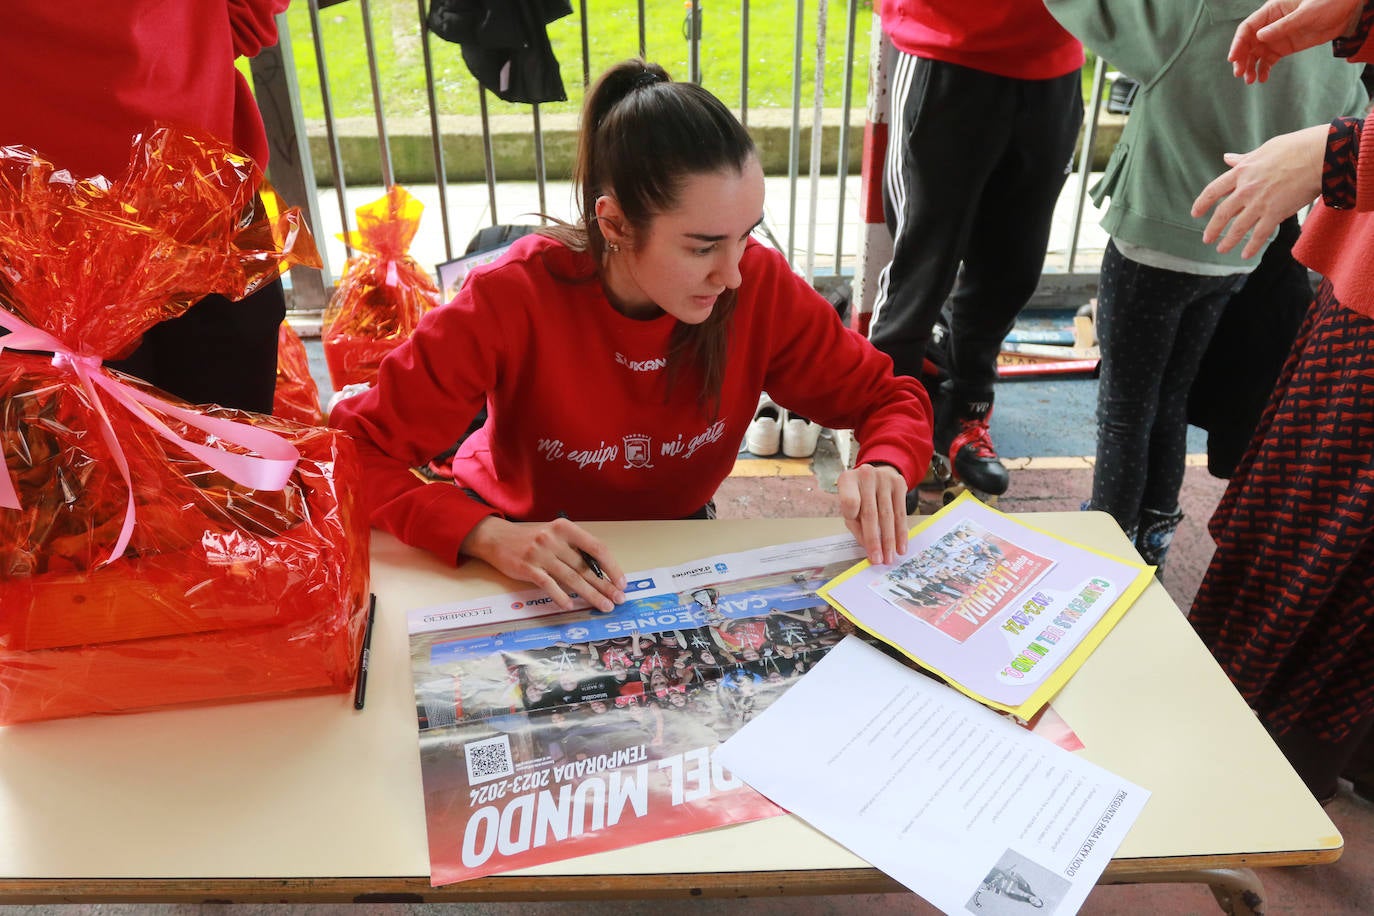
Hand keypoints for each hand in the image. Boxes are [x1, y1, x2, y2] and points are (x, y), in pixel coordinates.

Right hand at [460, 515, 626, 612]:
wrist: (495, 537)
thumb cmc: (530, 537)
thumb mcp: (554, 534)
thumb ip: (573, 548)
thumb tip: (599, 572)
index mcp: (566, 528)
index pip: (596, 548)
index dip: (611, 566)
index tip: (621, 581)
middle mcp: (554, 539)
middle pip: (585, 567)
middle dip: (605, 586)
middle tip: (619, 600)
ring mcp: (540, 553)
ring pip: (571, 578)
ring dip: (590, 595)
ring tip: (603, 606)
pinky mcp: (527, 567)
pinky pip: (548, 584)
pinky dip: (560, 596)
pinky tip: (571, 606)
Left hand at [837, 462, 908, 565]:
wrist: (876, 476)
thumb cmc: (859, 495)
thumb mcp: (849, 506)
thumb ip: (855, 525)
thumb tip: (868, 546)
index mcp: (847, 480)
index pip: (850, 503)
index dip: (854, 520)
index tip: (860, 538)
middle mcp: (865, 475)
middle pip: (870, 513)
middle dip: (874, 540)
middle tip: (877, 559)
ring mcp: (884, 477)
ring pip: (888, 514)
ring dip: (889, 539)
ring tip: (889, 557)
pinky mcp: (899, 483)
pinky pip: (901, 512)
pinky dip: (901, 532)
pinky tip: (901, 546)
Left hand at [1191, 124, 1326, 258]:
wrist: (1318, 155)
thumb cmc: (1295, 147)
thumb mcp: (1264, 149)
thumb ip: (1244, 158)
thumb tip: (1227, 158)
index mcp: (1241, 171)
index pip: (1213, 190)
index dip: (1202, 203)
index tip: (1195, 213)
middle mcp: (1246, 189)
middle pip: (1222, 213)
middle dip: (1213, 228)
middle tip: (1206, 239)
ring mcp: (1259, 202)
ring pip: (1238, 227)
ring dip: (1228, 241)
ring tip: (1221, 249)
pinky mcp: (1275, 213)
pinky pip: (1260, 234)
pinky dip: (1251, 246)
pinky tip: (1245, 255)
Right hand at [1229, 0, 1363, 82]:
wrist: (1346, 11)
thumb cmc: (1327, 3)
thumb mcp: (1306, 14)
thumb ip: (1283, 26)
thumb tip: (1260, 37)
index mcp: (1272, 10)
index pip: (1247, 28)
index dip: (1238, 43)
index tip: (1233, 59)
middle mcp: (1269, 24)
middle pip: (1248, 43)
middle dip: (1242, 59)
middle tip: (1240, 74)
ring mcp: (1276, 37)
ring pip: (1256, 54)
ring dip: (1250, 67)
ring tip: (1250, 80)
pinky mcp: (1284, 47)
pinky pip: (1269, 60)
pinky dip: (1264, 70)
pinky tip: (1262, 78)